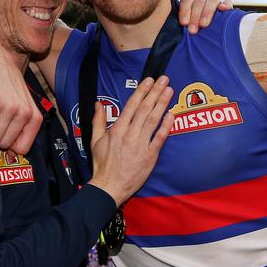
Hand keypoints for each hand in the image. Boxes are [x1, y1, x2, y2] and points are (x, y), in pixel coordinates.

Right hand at [0, 48, 41, 155]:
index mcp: (35, 117)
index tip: (4, 133)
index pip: (22, 149)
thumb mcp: (24, 104)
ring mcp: (9, 109)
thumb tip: (14, 153)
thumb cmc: (8, 86)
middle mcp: (25, 114)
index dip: (9, 144)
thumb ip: (23, 126)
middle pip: (4, 145)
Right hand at [88, 76, 173, 205]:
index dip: (141, 91)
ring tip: (169, 91)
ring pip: (153, 120)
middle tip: (164, 79)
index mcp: (117, 129)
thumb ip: (98, 120)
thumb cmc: (102, 164)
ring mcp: (140, 145)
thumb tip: (98, 104)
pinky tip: (171, 114)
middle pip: (144, 109)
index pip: (131, 105)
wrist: (109, 186)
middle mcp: (129, 134)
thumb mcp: (95, 140)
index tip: (149, 80)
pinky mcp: (149, 156)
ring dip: (162, 104)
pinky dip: (166, 126)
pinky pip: (159, 138)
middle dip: (155, 92)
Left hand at [179, 0, 232, 33]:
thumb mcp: (184, 25)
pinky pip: (228, 3)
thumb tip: (176, 24)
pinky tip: (222, 9)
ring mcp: (215, 1)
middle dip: (195, 15)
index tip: (183, 23)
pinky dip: (226, 4)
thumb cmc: (190, 30)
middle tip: (192, 30)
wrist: (206, 38)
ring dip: (207, 12)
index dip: (185, 9)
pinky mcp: (226, 8)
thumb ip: (182, 21)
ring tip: (203, 25)